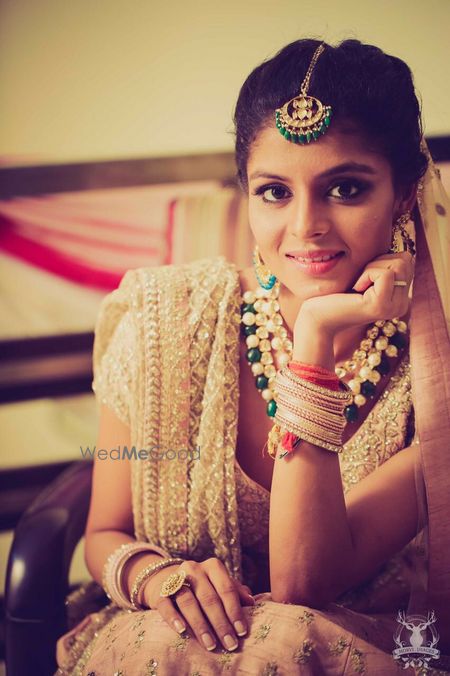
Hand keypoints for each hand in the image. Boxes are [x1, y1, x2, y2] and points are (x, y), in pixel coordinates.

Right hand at [143, 557, 253, 651]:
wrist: (167, 580)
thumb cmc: (202, 587)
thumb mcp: (219, 585)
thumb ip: (234, 591)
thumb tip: (251, 602)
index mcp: (213, 566)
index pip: (226, 588)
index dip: (234, 611)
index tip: (242, 631)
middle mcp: (194, 569)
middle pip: (209, 598)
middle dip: (220, 623)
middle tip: (229, 644)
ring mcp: (175, 578)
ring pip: (189, 602)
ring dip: (200, 625)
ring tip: (210, 644)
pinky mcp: (160, 592)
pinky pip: (166, 605)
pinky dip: (173, 618)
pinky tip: (182, 631)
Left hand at [294, 251, 413, 339]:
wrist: (320, 316)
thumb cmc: (338, 293)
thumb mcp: (366, 276)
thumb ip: (385, 266)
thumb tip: (403, 250)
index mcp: (400, 298)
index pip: (407, 261)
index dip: (382, 259)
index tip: (365, 275)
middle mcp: (401, 305)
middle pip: (405, 261)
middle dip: (379, 261)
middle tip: (361, 279)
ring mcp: (394, 308)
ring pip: (398, 265)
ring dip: (372, 267)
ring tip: (358, 284)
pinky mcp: (381, 306)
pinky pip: (385, 274)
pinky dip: (367, 274)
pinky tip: (356, 288)